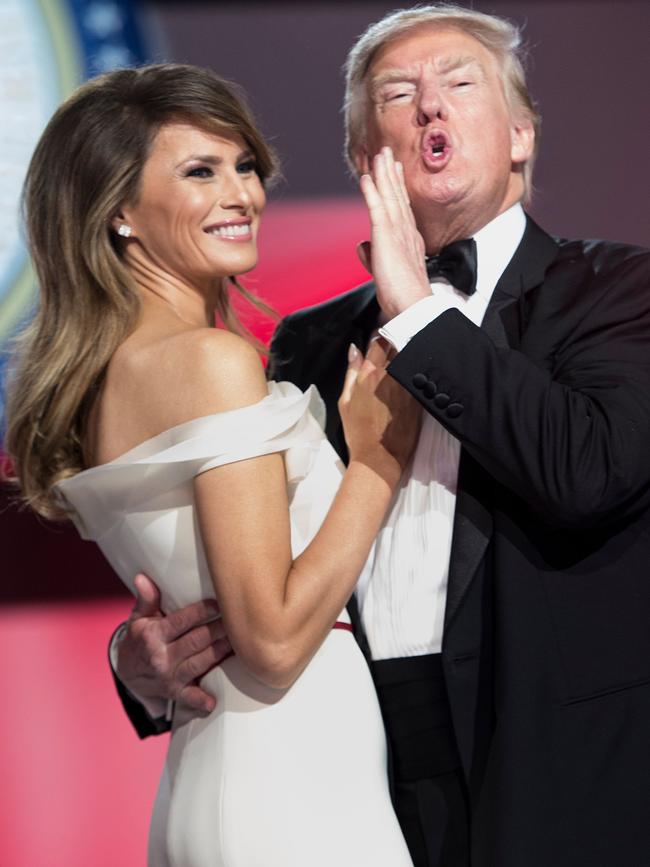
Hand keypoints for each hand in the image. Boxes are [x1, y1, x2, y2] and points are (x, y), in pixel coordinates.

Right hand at [115, 573, 231, 715]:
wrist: (128, 673)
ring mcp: (169, 677)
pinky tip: (213, 700)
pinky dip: (201, 700)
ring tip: (240, 641)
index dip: (202, 611)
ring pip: (201, 663)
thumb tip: (142, 577)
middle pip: (196, 641)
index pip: (182, 621)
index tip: (220, 602)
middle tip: (238, 618)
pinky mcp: (175, 692)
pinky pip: (189, 697)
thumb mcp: (139, 618)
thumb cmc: (140, 638)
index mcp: (153, 635)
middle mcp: (161, 657)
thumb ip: (146, 598)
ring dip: (221, 652)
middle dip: (219, 629)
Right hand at [338, 338, 420, 486]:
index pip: (378, 342)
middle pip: (397, 348)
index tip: (381, 338)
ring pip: (411, 360)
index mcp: (369, 374)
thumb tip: (354, 349)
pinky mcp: (418, 398)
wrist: (378, 457)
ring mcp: (407, 387)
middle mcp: (390, 376)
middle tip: (396, 345)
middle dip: (397, 343)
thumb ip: (351, 371)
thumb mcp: (344, 400)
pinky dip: (417, 373)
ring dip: (409, 356)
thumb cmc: (357, 431)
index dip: (380, 337)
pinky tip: (415, 375)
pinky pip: (419, 377)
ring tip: (408, 358)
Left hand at [358, 146, 429, 317]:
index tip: (393, 171)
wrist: (412, 306)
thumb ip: (372, 256)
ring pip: (390, 196)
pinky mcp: (387, 237)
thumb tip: (362, 246)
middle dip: (392, 173)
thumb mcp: (383, 271)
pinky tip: (367, 177)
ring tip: (380, 154)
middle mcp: (406, 232)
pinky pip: (379, 208)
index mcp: (408, 240)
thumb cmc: (402, 296)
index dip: (396, 188)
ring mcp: (398, 232)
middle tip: (388, 153)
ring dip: (384, 174)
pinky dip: (373, 191)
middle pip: (397, 196)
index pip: (401, 209)